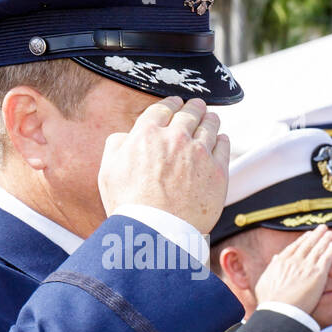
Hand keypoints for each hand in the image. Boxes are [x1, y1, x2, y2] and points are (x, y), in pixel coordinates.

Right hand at [98, 96, 228, 234]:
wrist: (158, 230)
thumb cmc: (130, 205)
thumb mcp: (108, 170)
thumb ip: (116, 145)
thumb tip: (128, 135)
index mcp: (146, 134)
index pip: (162, 109)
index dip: (171, 103)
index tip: (176, 102)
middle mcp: (175, 138)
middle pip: (189, 113)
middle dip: (194, 107)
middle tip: (198, 105)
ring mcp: (199, 154)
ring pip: (210, 127)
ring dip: (211, 120)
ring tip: (212, 118)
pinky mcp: (218, 172)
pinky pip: (224, 148)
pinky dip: (222, 140)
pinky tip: (222, 139)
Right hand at [253, 224, 331, 314]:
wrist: (280, 310)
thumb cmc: (270, 301)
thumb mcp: (265, 281)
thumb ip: (272, 267)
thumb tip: (275, 258)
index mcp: (281, 261)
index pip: (294, 247)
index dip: (303, 240)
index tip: (308, 235)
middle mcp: (294, 260)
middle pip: (307, 244)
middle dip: (316, 235)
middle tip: (322, 228)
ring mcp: (306, 266)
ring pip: (318, 248)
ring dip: (325, 239)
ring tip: (330, 233)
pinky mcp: (318, 274)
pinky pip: (327, 258)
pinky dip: (331, 250)